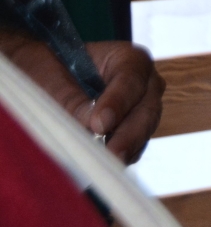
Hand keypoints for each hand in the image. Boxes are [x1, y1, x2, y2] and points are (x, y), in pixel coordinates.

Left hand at [0, 29, 163, 160]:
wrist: (47, 78)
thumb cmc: (48, 70)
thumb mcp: (51, 79)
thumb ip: (70, 99)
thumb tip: (90, 126)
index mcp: (128, 59)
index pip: (130, 79)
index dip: (117, 102)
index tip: (99, 125)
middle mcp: (144, 83)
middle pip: (146, 109)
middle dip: (128, 135)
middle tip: (109, 155)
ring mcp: (142, 108)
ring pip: (143, 131)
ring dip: (124, 149)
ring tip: (101, 166)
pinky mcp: (134, 132)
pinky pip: (134, 147)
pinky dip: (119, 157)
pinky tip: (100, 166)